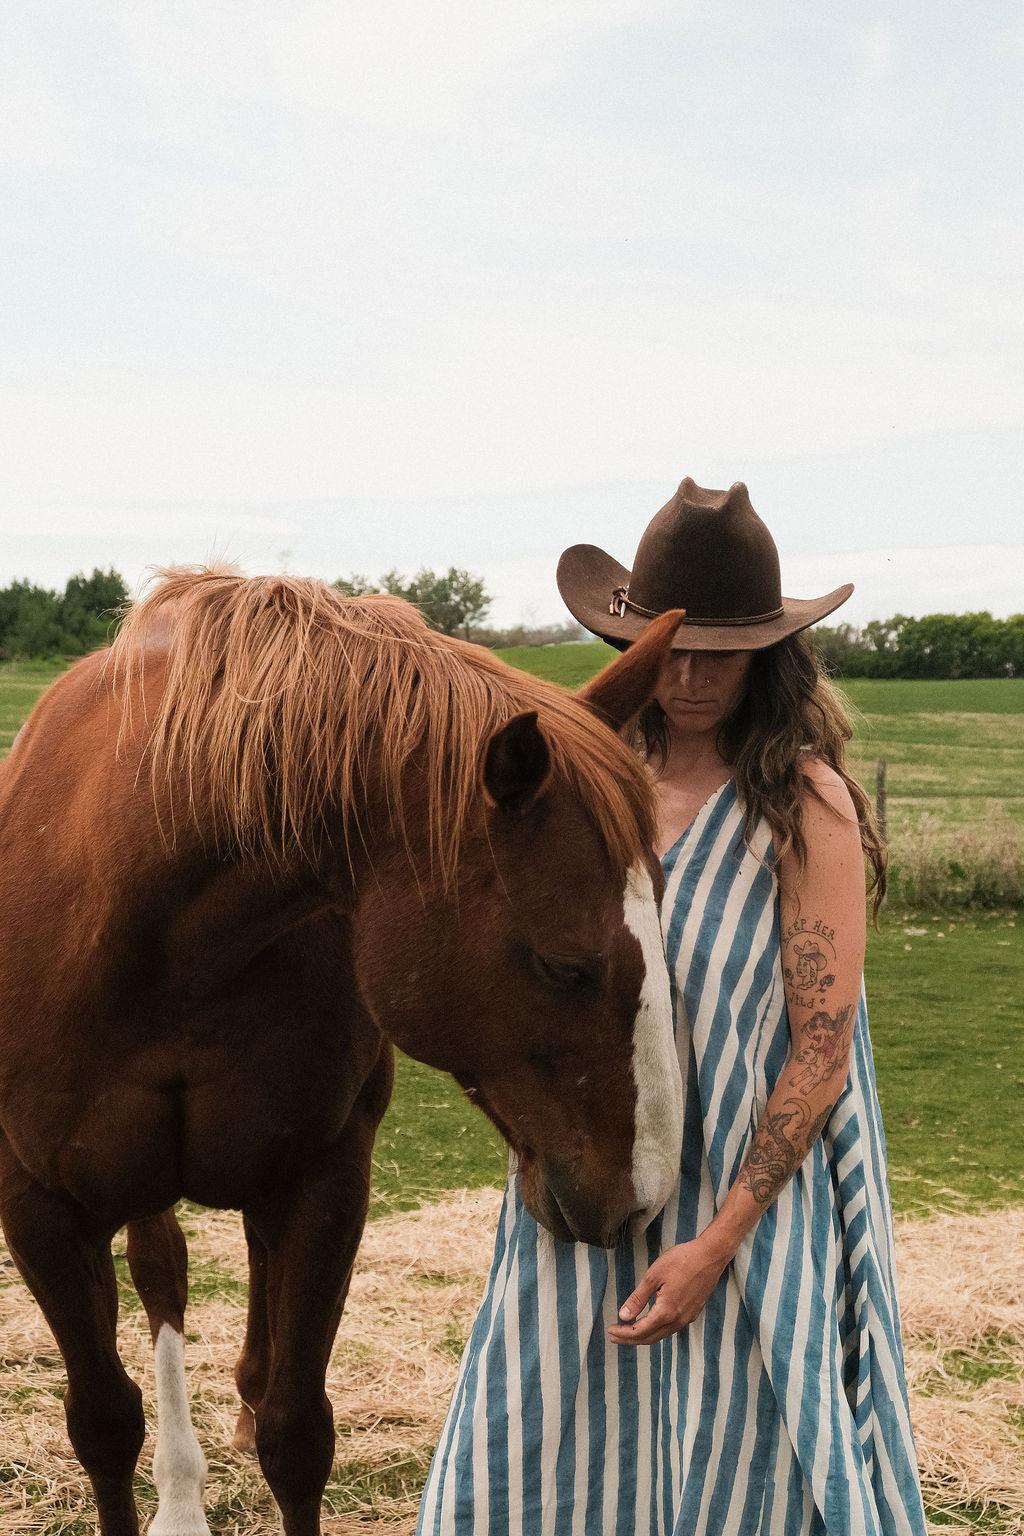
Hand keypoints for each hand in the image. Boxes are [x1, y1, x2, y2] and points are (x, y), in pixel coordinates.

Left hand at [607, 1235, 730, 1346]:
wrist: (710, 1256)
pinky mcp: (693, 1313)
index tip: (610, 1330)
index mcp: (666, 1312)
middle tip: (614, 1337)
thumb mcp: (653, 1276)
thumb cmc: (681, 1261)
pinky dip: (657, 1329)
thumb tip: (623, 1316)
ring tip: (628, 1332)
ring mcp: (688, 1318)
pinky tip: (650, 1323)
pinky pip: (671, 1328)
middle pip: (651, 1337)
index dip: (624, 1333)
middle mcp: (678, 1320)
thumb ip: (638, 1298)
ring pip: (662, 1334)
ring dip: (644, 1335)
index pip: (640, 1331)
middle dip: (630, 1339)